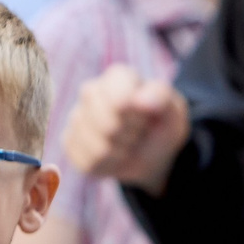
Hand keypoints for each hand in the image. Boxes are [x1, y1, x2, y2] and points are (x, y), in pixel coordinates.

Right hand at [62, 65, 190, 189]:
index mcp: (117, 77)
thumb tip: (141, 100)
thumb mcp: (172, 109)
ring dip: (121, 153)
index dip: (138, 117)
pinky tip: (115, 156)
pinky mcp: (70, 143)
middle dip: (131, 136)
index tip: (147, 117)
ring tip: (128, 143)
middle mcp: (90, 92)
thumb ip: (160, 97)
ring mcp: (76, 118)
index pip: (120, 100)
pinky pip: (89, 164)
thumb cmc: (160, 124)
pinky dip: (109, 166)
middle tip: (139, 132)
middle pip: (108, 126)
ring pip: (98, 148)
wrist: (151, 152)